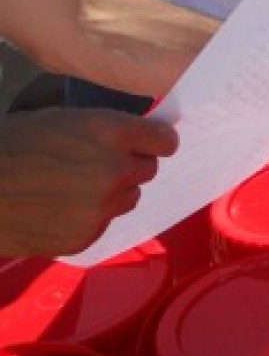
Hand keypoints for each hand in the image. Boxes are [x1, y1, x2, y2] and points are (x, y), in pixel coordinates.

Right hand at [0, 108, 178, 256]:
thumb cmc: (11, 144)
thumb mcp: (60, 118)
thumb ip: (103, 128)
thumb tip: (133, 137)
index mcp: (110, 132)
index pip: (165, 141)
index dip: (155, 142)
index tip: (149, 144)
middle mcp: (115, 169)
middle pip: (148, 171)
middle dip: (129, 166)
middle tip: (98, 165)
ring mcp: (101, 207)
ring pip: (128, 198)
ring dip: (112, 193)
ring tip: (75, 189)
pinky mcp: (85, 237)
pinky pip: (103, 223)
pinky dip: (88, 218)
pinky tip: (59, 210)